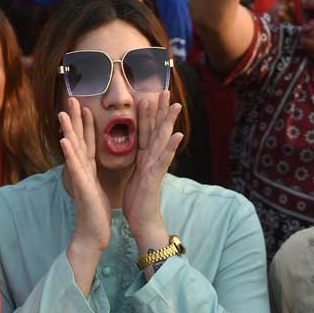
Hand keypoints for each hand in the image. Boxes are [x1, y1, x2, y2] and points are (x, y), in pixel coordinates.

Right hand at [58, 98, 111, 254]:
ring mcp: (79, 179)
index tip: (83, 105)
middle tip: (70, 99)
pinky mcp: (82, 188)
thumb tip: (90, 166)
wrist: (91, 237)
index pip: (86, 142)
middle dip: (74, 120)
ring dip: (68, 131)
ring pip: (73, 151)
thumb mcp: (96, 190)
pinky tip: (65, 141)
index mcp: (88, 170)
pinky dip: (69, 154)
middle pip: (77, 140)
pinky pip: (75, 169)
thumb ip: (91, 176)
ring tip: (62, 114)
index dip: (85, 124)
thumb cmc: (95, 215)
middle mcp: (81, 171)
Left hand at [121, 92, 183, 245]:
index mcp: (146, 158)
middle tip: (165, 89)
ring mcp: (156, 167)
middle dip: (161, 110)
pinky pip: (164, 160)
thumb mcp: (135, 176)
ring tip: (176, 105)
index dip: (149, 113)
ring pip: (163, 140)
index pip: (147, 130)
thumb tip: (139, 151)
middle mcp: (153, 159)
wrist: (143, 223)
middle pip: (158, 130)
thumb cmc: (138, 201)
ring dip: (169, 122)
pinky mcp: (155, 178)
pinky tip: (178, 135)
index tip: (150, 94)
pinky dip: (171, 148)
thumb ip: (139, 162)